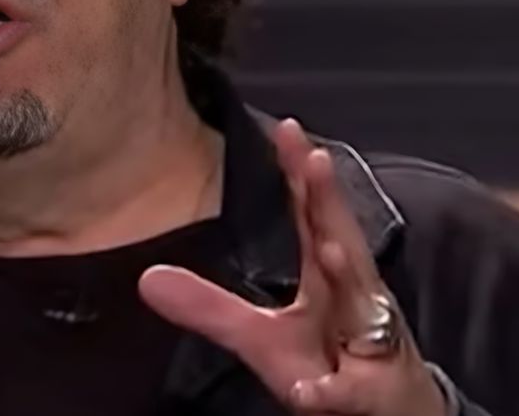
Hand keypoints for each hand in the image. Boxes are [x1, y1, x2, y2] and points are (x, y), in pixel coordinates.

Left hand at [139, 119, 444, 415]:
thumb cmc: (331, 366)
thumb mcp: (260, 340)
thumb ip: (210, 307)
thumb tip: (146, 279)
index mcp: (329, 280)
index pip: (315, 218)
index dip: (301, 175)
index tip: (287, 129)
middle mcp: (356, 302)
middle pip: (343, 243)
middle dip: (331, 203)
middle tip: (316, 157)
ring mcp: (371, 348)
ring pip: (362, 309)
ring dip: (349, 278)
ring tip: (330, 247)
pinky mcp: (371, 399)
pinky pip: (350, 396)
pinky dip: (333, 392)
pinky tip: (313, 390)